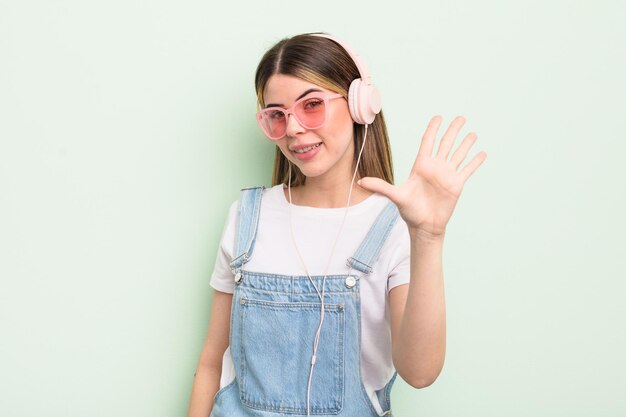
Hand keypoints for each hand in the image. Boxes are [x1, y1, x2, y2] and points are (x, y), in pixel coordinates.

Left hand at [358, 115, 486, 238]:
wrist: (424, 226)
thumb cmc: (409, 211)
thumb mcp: (395, 196)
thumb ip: (380, 187)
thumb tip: (360, 182)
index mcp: (421, 165)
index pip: (428, 142)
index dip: (433, 129)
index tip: (438, 117)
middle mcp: (435, 167)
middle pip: (445, 144)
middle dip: (453, 130)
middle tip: (460, 117)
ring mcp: (447, 175)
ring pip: (458, 154)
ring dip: (466, 143)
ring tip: (472, 133)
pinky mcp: (457, 185)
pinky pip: (468, 170)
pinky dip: (475, 162)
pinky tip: (482, 153)